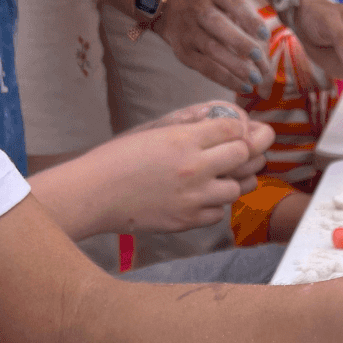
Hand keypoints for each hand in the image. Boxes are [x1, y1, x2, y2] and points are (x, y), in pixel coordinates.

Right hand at [88, 114, 274, 234]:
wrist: (96, 193)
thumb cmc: (120, 158)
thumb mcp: (155, 131)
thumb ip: (191, 126)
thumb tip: (224, 121)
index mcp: (184, 138)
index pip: (235, 128)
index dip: (241, 129)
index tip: (237, 132)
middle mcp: (194, 167)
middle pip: (244, 156)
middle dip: (246, 151)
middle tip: (240, 152)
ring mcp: (194, 197)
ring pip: (237, 188)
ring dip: (232, 181)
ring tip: (219, 176)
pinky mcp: (188, 221)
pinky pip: (219, 212)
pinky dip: (214, 205)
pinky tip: (201, 197)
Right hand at [157, 0, 271, 92]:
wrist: (174, 13)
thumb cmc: (215, 14)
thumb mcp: (229, 9)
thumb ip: (249, 27)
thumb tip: (266, 60)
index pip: (232, 1)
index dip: (248, 17)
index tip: (265, 35)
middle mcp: (199, 9)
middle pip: (217, 24)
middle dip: (241, 42)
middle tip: (260, 59)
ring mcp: (189, 31)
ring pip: (211, 48)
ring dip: (236, 65)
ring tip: (255, 79)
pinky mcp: (184, 52)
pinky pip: (206, 67)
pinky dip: (226, 79)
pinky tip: (243, 86)